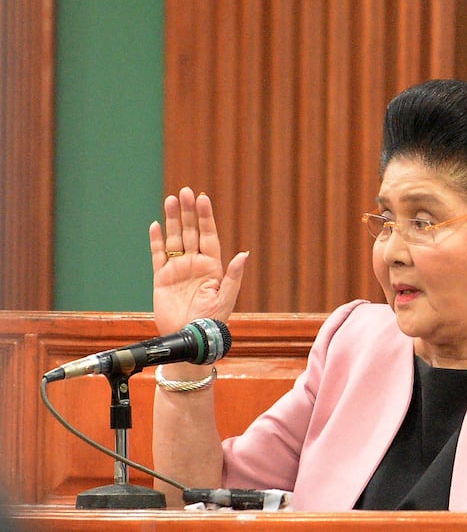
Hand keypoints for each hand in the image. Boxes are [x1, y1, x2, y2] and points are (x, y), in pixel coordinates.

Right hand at [149, 187, 248, 334]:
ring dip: (173, 220)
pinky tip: (156, 225)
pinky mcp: (162, 278)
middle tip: (185, 191)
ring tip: (171, 200)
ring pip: (175, 239)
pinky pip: (158, 255)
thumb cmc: (212, 321)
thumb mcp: (226, 298)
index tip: (203, 198)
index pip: (208, 236)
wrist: (190, 340)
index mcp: (213, 267)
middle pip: (191, 232)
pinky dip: (156, 240)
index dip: (206, 217)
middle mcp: (195, 264)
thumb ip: (233, 276)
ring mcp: (178, 270)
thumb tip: (244, 254)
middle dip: (189, 212)